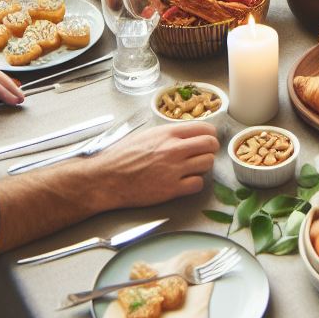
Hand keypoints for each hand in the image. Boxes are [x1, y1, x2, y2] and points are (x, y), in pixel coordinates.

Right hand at [90, 122, 218, 207]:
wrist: (108, 178)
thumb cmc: (122, 156)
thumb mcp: (146, 135)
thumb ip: (169, 134)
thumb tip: (187, 134)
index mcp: (168, 133)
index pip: (204, 128)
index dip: (209, 134)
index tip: (207, 139)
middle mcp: (174, 148)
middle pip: (210, 145)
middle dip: (210, 149)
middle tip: (203, 154)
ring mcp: (175, 169)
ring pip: (208, 163)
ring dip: (203, 166)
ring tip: (192, 168)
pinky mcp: (172, 189)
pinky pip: (198, 184)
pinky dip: (194, 183)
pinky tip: (185, 182)